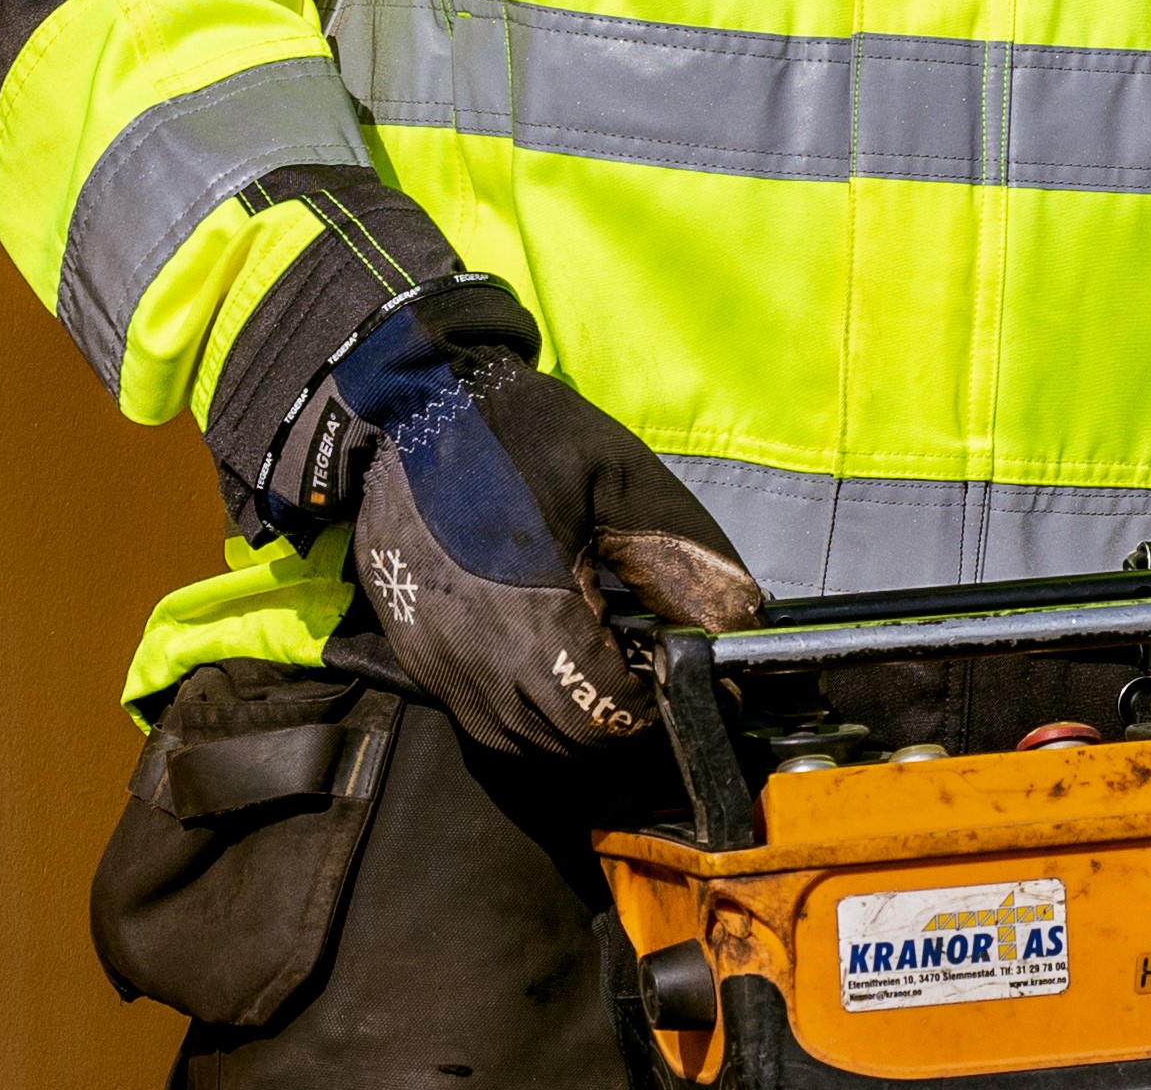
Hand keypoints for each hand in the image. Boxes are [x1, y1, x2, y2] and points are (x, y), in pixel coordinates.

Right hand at [315, 294, 766, 756]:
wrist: (409, 407)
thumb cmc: (519, 434)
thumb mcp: (620, 476)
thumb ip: (684, 557)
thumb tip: (740, 622)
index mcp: (530, 618)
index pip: (608, 715)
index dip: (658, 706)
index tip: (688, 676)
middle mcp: (477, 661)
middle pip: (569, 742)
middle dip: (622, 718)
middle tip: (650, 666)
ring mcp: (440, 666)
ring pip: (524, 744)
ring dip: (576, 722)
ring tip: (604, 660)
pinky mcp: (418, 659)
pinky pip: (484, 720)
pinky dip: (529, 712)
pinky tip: (553, 659)